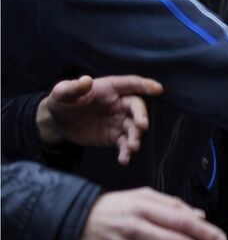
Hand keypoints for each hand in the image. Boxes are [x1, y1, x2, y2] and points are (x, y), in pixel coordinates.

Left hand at [37, 75, 162, 164]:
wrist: (57, 122)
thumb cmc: (63, 101)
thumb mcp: (62, 92)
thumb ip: (73, 87)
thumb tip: (86, 80)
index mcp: (111, 88)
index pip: (131, 84)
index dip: (144, 85)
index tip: (157, 89)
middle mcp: (119, 103)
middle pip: (137, 107)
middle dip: (141, 116)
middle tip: (142, 126)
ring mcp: (119, 120)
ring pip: (133, 128)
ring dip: (136, 137)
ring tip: (133, 147)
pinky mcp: (114, 136)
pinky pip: (124, 144)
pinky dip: (126, 152)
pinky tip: (124, 159)